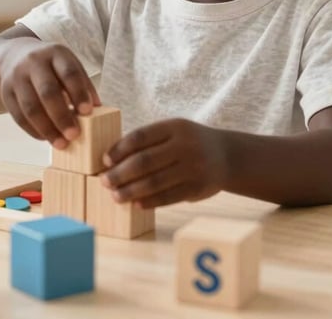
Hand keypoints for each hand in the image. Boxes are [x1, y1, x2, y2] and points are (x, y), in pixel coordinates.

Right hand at [0, 40, 99, 149]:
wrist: (14, 56)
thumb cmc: (52, 66)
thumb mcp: (68, 65)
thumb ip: (83, 85)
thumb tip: (98, 110)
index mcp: (56, 53)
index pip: (69, 73)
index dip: (78, 93)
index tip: (88, 112)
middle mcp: (34, 62)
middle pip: (48, 92)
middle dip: (62, 116)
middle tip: (74, 135)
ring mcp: (16, 77)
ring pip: (31, 107)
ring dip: (47, 128)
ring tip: (61, 144)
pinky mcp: (5, 92)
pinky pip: (18, 116)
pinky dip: (33, 130)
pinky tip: (45, 138)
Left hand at [100, 119, 227, 208]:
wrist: (227, 156)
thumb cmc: (190, 142)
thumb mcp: (174, 131)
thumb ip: (149, 140)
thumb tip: (114, 158)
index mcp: (175, 127)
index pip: (140, 136)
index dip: (119, 149)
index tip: (105, 160)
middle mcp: (185, 146)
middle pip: (145, 161)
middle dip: (120, 173)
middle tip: (104, 181)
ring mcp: (193, 167)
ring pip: (155, 182)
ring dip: (131, 191)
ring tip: (116, 196)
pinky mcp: (198, 188)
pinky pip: (168, 197)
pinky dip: (150, 201)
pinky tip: (136, 204)